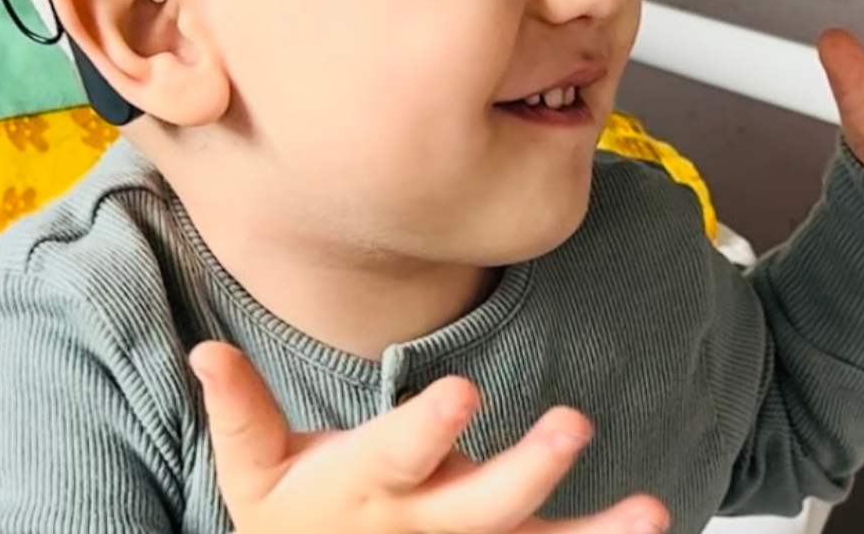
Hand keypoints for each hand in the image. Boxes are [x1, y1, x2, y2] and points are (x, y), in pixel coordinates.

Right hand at [189, 342, 670, 533]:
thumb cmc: (294, 518)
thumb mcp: (256, 473)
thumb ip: (241, 413)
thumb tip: (205, 349)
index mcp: (367, 490)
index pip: (398, 453)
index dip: (428, 427)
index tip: (463, 392)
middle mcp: (427, 527)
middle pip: (483, 504)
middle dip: (528, 467)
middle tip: (575, 425)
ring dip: (596, 533)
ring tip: (654, 513)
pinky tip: (657, 532)